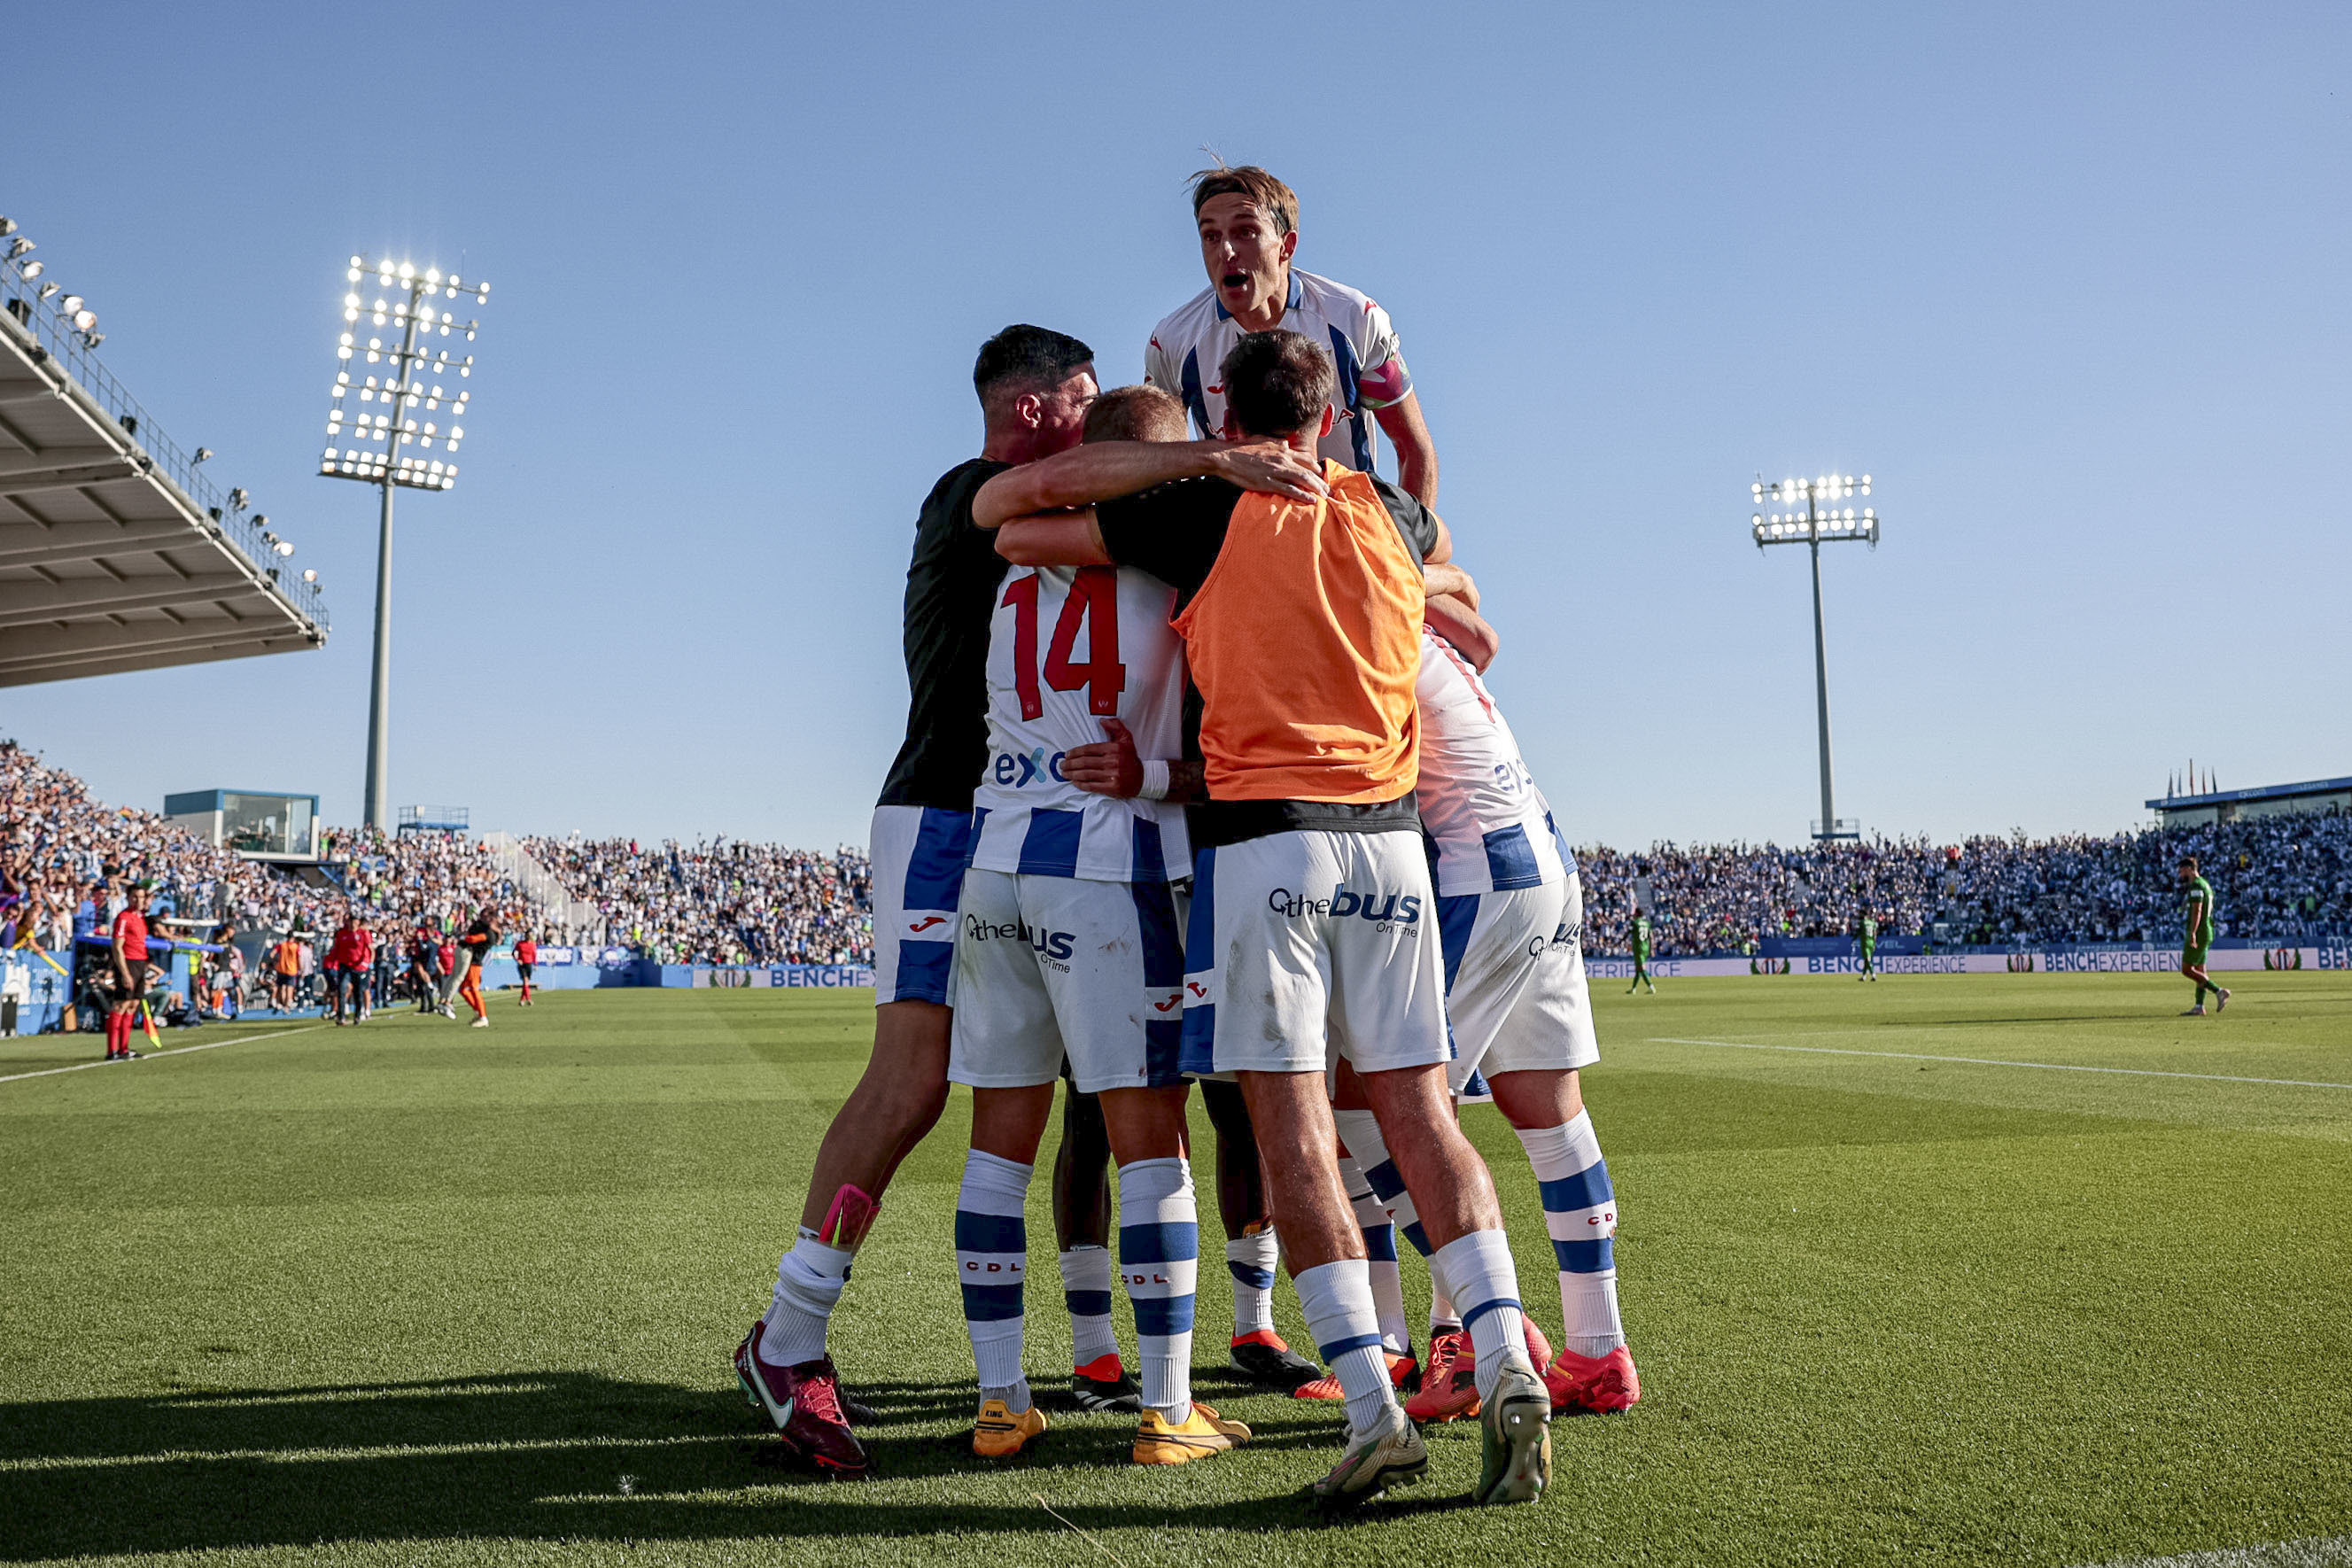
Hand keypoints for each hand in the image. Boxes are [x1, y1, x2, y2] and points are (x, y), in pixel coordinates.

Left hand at [1063, 717, 1143, 798]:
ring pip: (1086, 774)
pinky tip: (1074, 782)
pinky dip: (1081, 784)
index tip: (1067, 755)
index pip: (1089, 749)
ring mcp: (1112, 775)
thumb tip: (1102, 720)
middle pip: (1085, 762)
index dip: (1075, 752)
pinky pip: (1092, 785)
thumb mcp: (1126, 739)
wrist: (1142, 778)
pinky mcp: (1112, 788)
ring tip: (1064, 773)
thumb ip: (1115, 727)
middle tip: (1062, 765)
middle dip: (1070, 764)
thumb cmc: (1130, 758)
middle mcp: (1112, 761)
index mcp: (1113, 748)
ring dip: (1072, 774)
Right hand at [1212, 441, 1328, 501]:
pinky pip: (1290, 490)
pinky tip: (1311, 500)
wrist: (1227, 456)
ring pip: (1303, 480)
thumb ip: (1276, 443)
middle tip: (1327, 489)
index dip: (1316, 467)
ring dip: (1316, 489)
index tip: (1321, 475)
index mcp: (1282, 449)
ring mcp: (1276, 471)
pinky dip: (1302, 495)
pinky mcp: (1269, 483)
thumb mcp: (1263, 440)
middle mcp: (1282, 459)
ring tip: (1324, 496)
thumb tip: (1286, 444)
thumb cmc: (1242, 448)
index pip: (1306, 458)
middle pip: (1308, 471)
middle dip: (1320, 481)